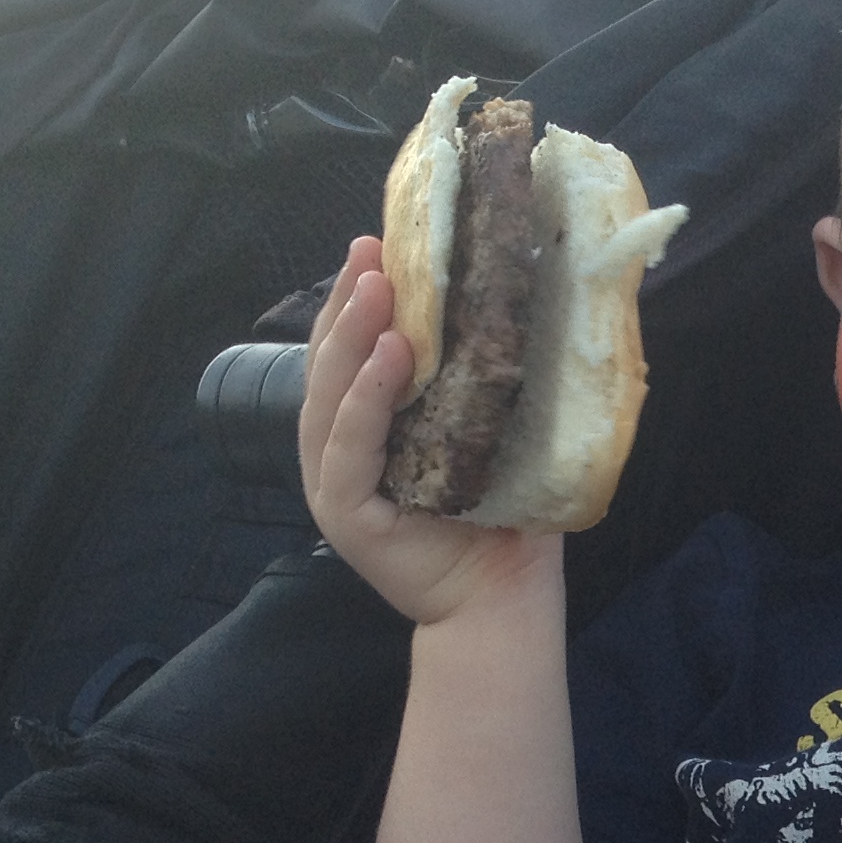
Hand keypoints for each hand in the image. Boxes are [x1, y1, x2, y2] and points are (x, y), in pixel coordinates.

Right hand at [298, 238, 554, 626]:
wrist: (507, 598)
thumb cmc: (505, 516)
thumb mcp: (490, 431)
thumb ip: (481, 378)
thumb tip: (512, 298)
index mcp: (370, 428)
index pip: (352, 352)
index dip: (359, 299)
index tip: (380, 244)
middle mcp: (342, 451)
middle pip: (330, 363)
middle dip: (348, 301)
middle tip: (371, 249)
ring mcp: (336, 483)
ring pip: (329, 398)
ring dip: (351, 337)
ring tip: (376, 286)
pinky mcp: (345, 515)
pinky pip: (348, 449)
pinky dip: (365, 401)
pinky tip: (387, 358)